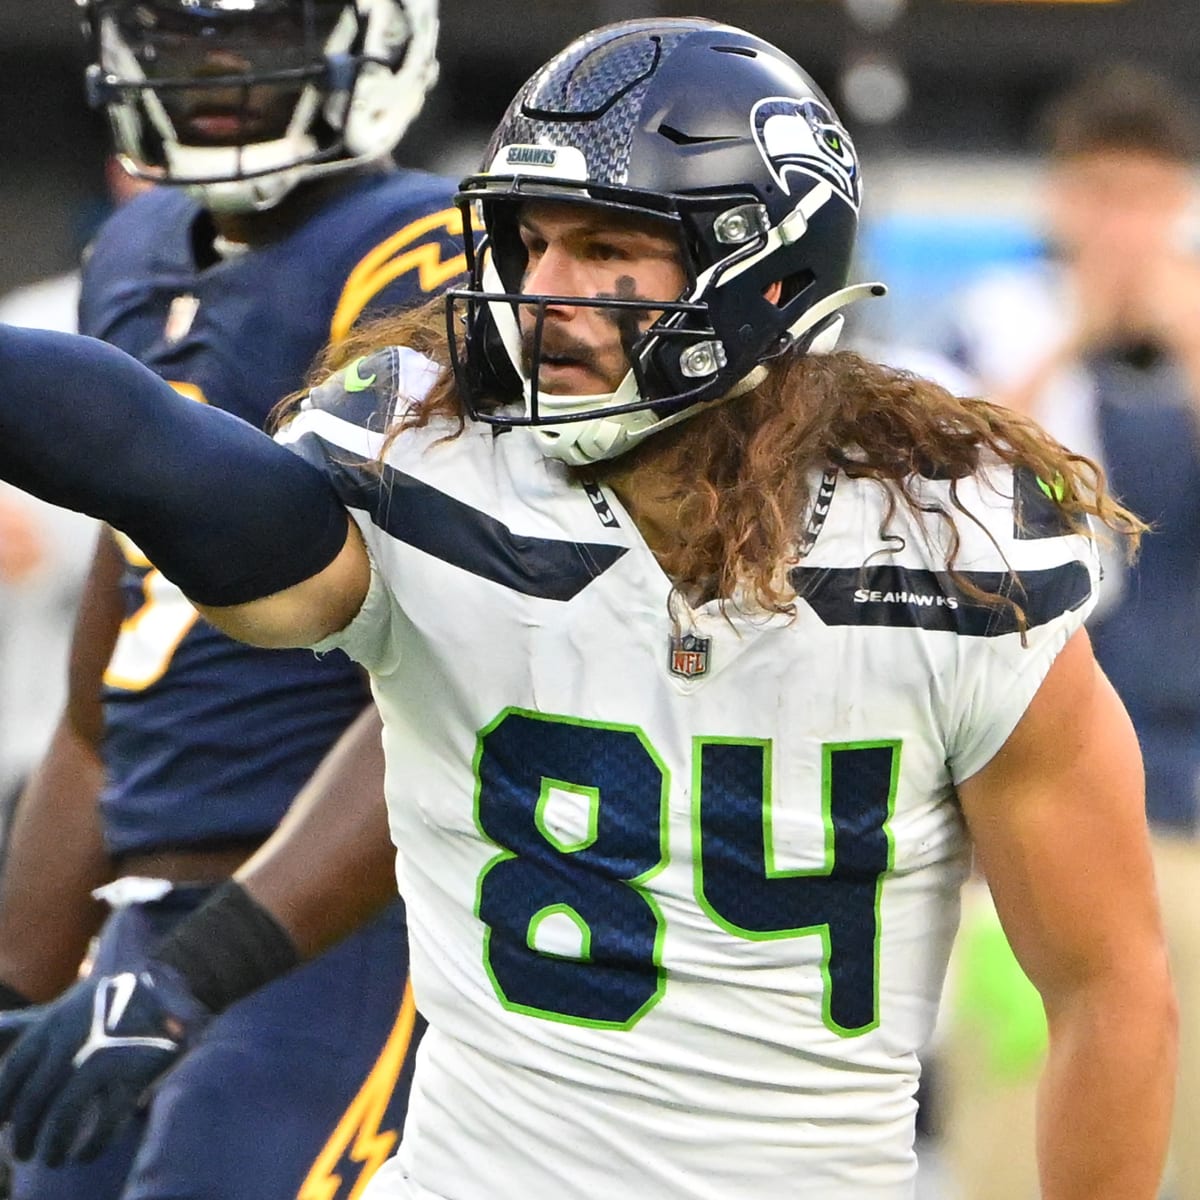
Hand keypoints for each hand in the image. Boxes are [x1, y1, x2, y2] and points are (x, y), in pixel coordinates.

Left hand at [0, 966, 209, 1166]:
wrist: (172, 983)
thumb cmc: (109, 1002)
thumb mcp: (66, 1008)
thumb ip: (24, 1025)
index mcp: (54, 1022)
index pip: (14, 1071)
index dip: (3, 1103)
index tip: (0, 1125)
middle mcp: (76, 1038)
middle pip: (35, 1098)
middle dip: (25, 1132)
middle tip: (22, 1152)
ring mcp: (106, 1055)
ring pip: (66, 1112)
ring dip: (54, 1143)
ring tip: (52, 1159)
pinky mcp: (137, 1070)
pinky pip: (108, 1120)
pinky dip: (93, 1144)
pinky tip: (85, 1153)